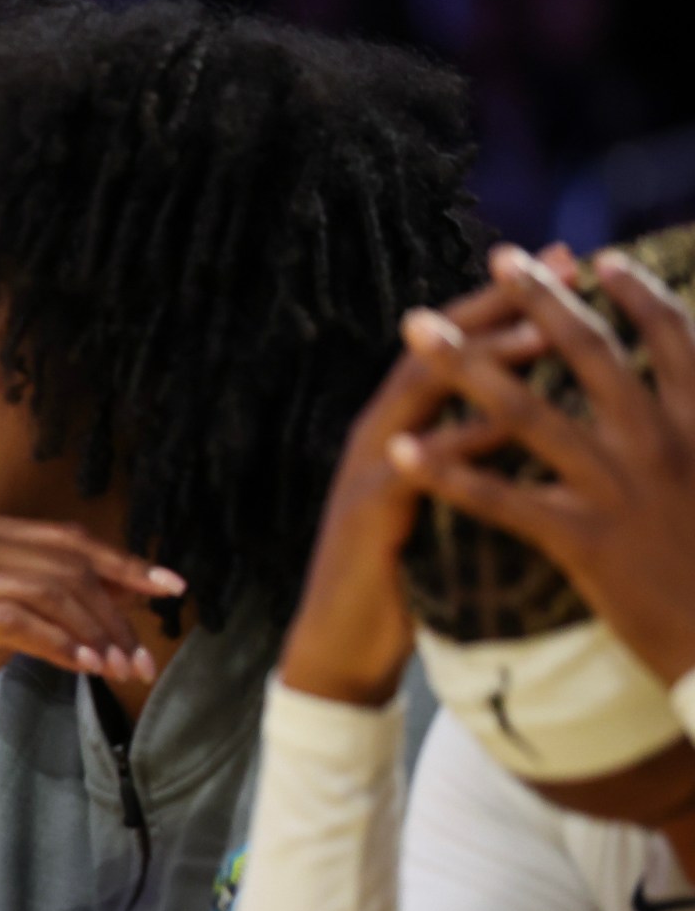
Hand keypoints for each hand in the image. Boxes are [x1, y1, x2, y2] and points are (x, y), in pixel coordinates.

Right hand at [0, 513, 185, 761]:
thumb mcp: (3, 618)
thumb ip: (51, 599)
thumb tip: (126, 591)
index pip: (69, 540)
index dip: (126, 563)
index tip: (172, 588)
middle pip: (66, 567)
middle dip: (115, 615)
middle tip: (143, 659)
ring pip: (48, 594)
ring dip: (94, 636)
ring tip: (119, 670)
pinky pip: (17, 622)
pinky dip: (58, 645)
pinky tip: (83, 667)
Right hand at [278, 257, 564, 706]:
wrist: (340, 645)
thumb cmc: (403, 577)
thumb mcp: (442, 503)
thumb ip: (472, 456)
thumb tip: (536, 418)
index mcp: (403, 428)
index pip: (459, 346)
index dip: (511, 303)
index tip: (569, 265)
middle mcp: (379, 436)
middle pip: (437, 349)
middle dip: (498, 305)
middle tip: (558, 265)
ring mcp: (366, 471)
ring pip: (420, 396)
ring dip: (479, 361)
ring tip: (538, 332)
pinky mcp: (366, 515)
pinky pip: (414, 468)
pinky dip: (457, 443)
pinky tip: (501, 424)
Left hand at [392, 243, 694, 688]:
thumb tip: (690, 394)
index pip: (674, 340)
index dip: (636, 296)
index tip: (599, 260)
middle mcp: (664, 443)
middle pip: (590, 355)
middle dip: (540, 302)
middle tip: (500, 259)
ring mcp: (620, 489)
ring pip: (527, 413)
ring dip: (464, 367)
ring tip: (417, 331)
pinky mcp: (582, 540)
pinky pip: (500, 497)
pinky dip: (446, 471)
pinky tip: (400, 449)